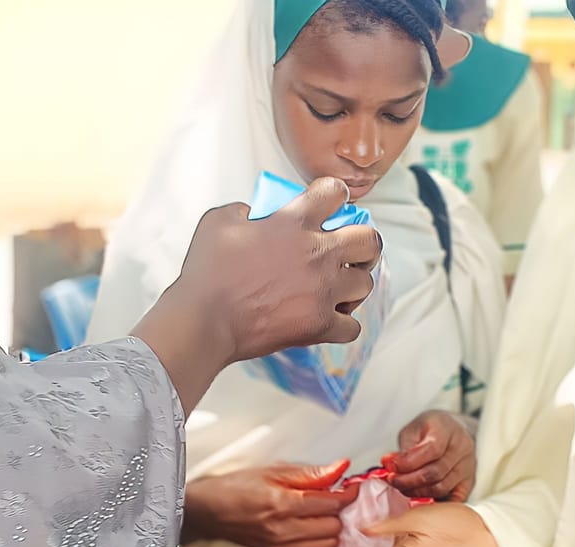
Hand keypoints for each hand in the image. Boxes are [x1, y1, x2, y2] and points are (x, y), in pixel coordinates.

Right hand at [132, 178, 383, 411]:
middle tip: (349, 250)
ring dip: (353, 284)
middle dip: (363, 243)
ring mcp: (323, 291)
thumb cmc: (208, 273)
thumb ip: (245, 210)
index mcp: (294, 222)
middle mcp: (317, 254)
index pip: (335, 192)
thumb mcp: (219, 221)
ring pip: (365, 284)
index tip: (329, 203)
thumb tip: (257, 215)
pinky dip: (343, 324)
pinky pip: (352, 327)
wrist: (204, 319)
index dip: (334, 194)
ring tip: (337, 288)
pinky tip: (329, 319)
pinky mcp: (319, 325)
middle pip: (370, 240)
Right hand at [182, 462, 355, 546]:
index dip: (348, 493)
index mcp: (282, 504)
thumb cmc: (237, 487)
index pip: (332, 504)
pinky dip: (318, 537)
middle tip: (332, 496)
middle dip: (338, 510)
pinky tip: (307, 524)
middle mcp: (283, 530)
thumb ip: (311, 474)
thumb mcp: (272, 471)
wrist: (209, 512)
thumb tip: (341, 468)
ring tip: (319, 511)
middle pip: (335, 526)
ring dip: (330, 526)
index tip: (351, 486)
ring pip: (329, 542)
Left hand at [388, 410, 476, 500]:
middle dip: (408, 480)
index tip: (391, 468)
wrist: (453, 432)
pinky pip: (451, 501)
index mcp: (448, 429)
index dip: (408, 463)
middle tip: (392, 480)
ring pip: (441, 488)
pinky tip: (419, 498)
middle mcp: (463, 448)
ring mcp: (469, 468)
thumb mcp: (412, 430)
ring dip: (416, 491)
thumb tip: (390, 466)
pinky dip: (433, 503)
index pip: (432, 449)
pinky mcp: (469, 484)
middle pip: (436, 473)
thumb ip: (403, 450)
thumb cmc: (430, 431)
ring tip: (403, 486)